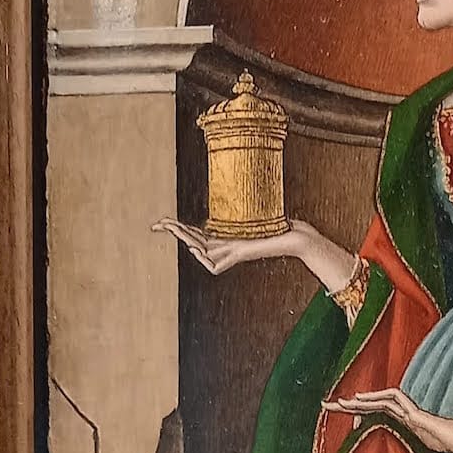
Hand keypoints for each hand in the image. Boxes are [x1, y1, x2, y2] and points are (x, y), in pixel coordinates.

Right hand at [152, 217, 301, 274]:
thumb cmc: (280, 226)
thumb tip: (236, 186)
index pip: (194, 234)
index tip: (159, 223)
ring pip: (199, 251)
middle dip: (173, 232)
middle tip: (157, 224)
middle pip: (190, 240)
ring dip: (185, 240)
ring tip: (173, 228)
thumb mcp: (254, 212)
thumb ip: (243, 206)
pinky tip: (196, 249)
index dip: (177, 229)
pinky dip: (205, 259)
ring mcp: (230, 253)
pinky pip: (215, 265)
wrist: (295, 238)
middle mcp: (224, 247)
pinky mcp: (240, 257)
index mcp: (224, 238)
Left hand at [324, 388, 452, 452]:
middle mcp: (401, 415)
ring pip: (378, 402)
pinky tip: (361, 399)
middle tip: (325, 405)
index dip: (354, 415)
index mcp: (400, 424)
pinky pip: (394, 400)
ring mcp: (408, 413)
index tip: (337, 414)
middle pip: (370, 406)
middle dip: (347, 406)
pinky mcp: (415, 414)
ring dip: (357, 402)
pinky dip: (376, 398)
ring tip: (339, 403)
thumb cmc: (447, 447)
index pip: (372, 416)